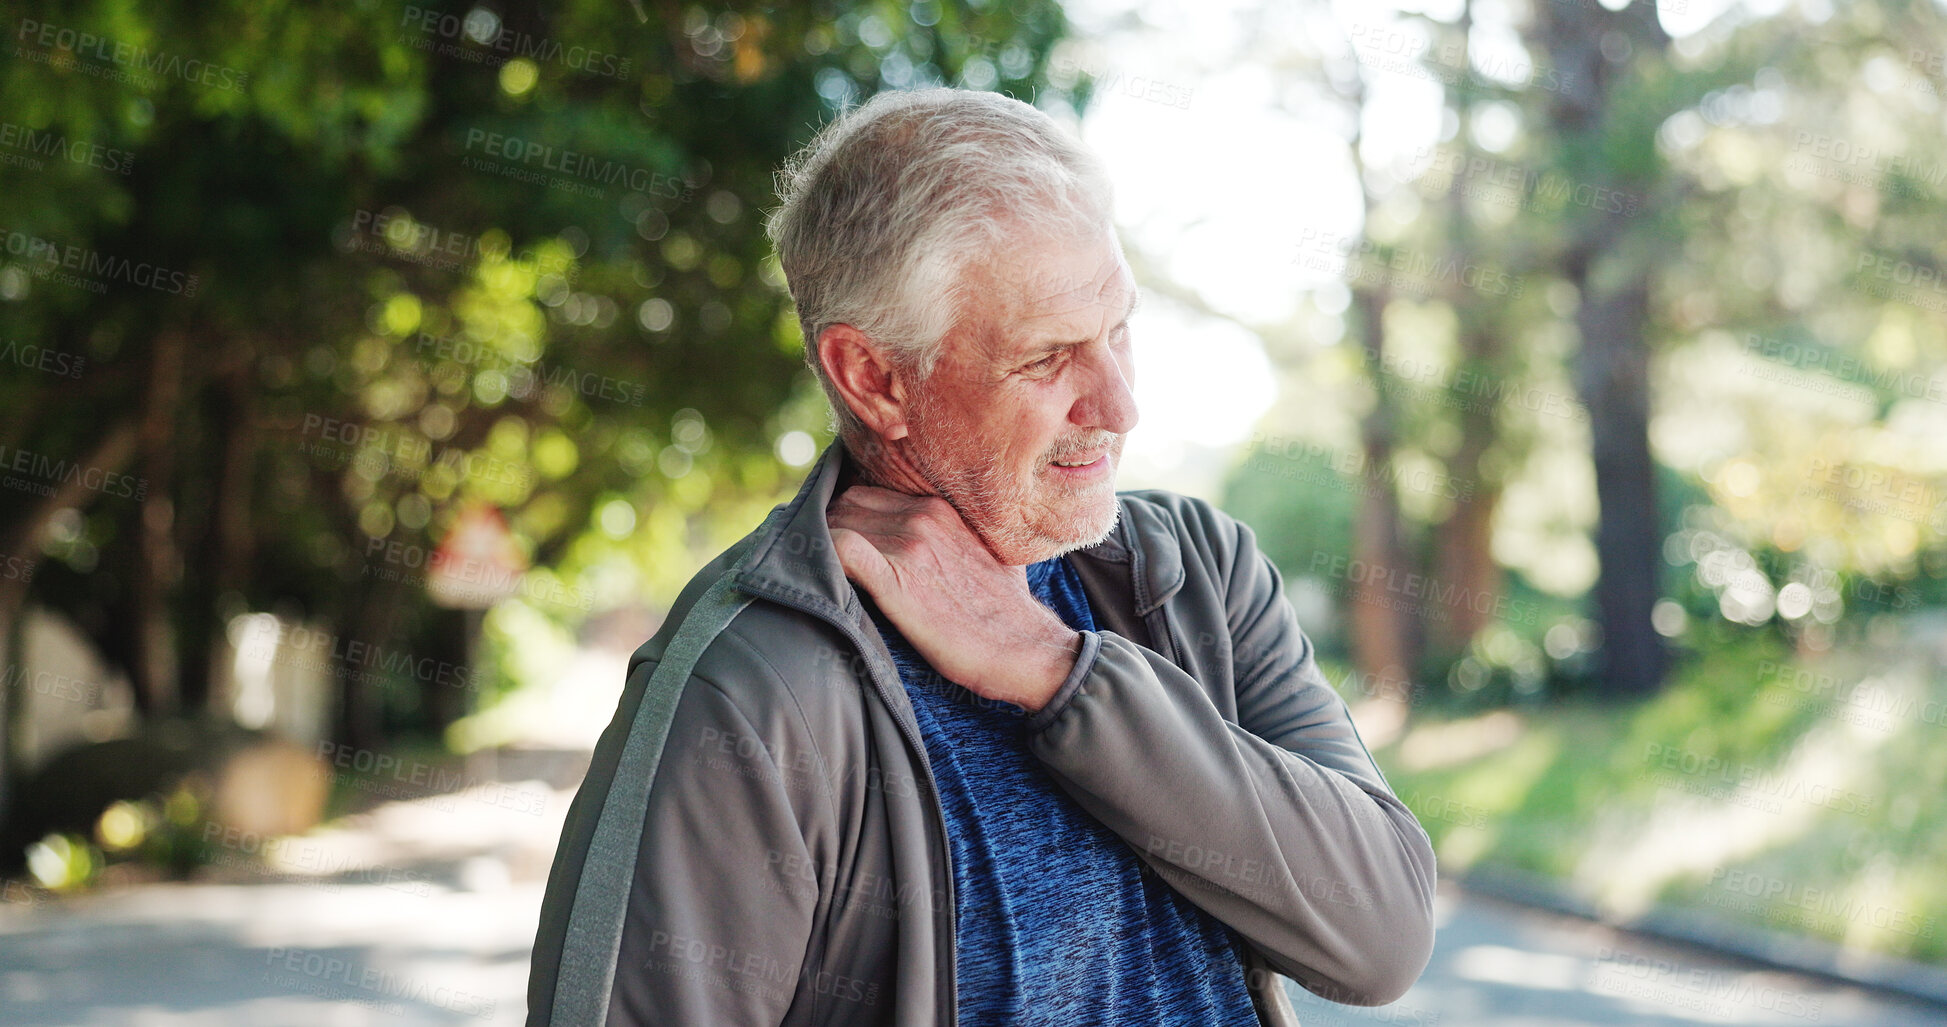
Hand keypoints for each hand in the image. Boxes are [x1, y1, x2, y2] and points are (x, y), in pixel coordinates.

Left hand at [827, 486, 1080, 711]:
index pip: (868, 493)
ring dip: (821, 545)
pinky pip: (841, 550)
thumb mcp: (989, 554)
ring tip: (817, 574)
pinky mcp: (896, 582)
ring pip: (839, 523)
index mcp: (940, 508)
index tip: (840, 540)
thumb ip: (956, 537)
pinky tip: (824, 580)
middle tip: (822, 559)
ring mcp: (909, 547)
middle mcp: (923, 517)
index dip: (848, 516)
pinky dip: (825, 557)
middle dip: (829, 526)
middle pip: (848, 504)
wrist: (1028, 649)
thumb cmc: (1009, 611)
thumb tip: (941, 544)